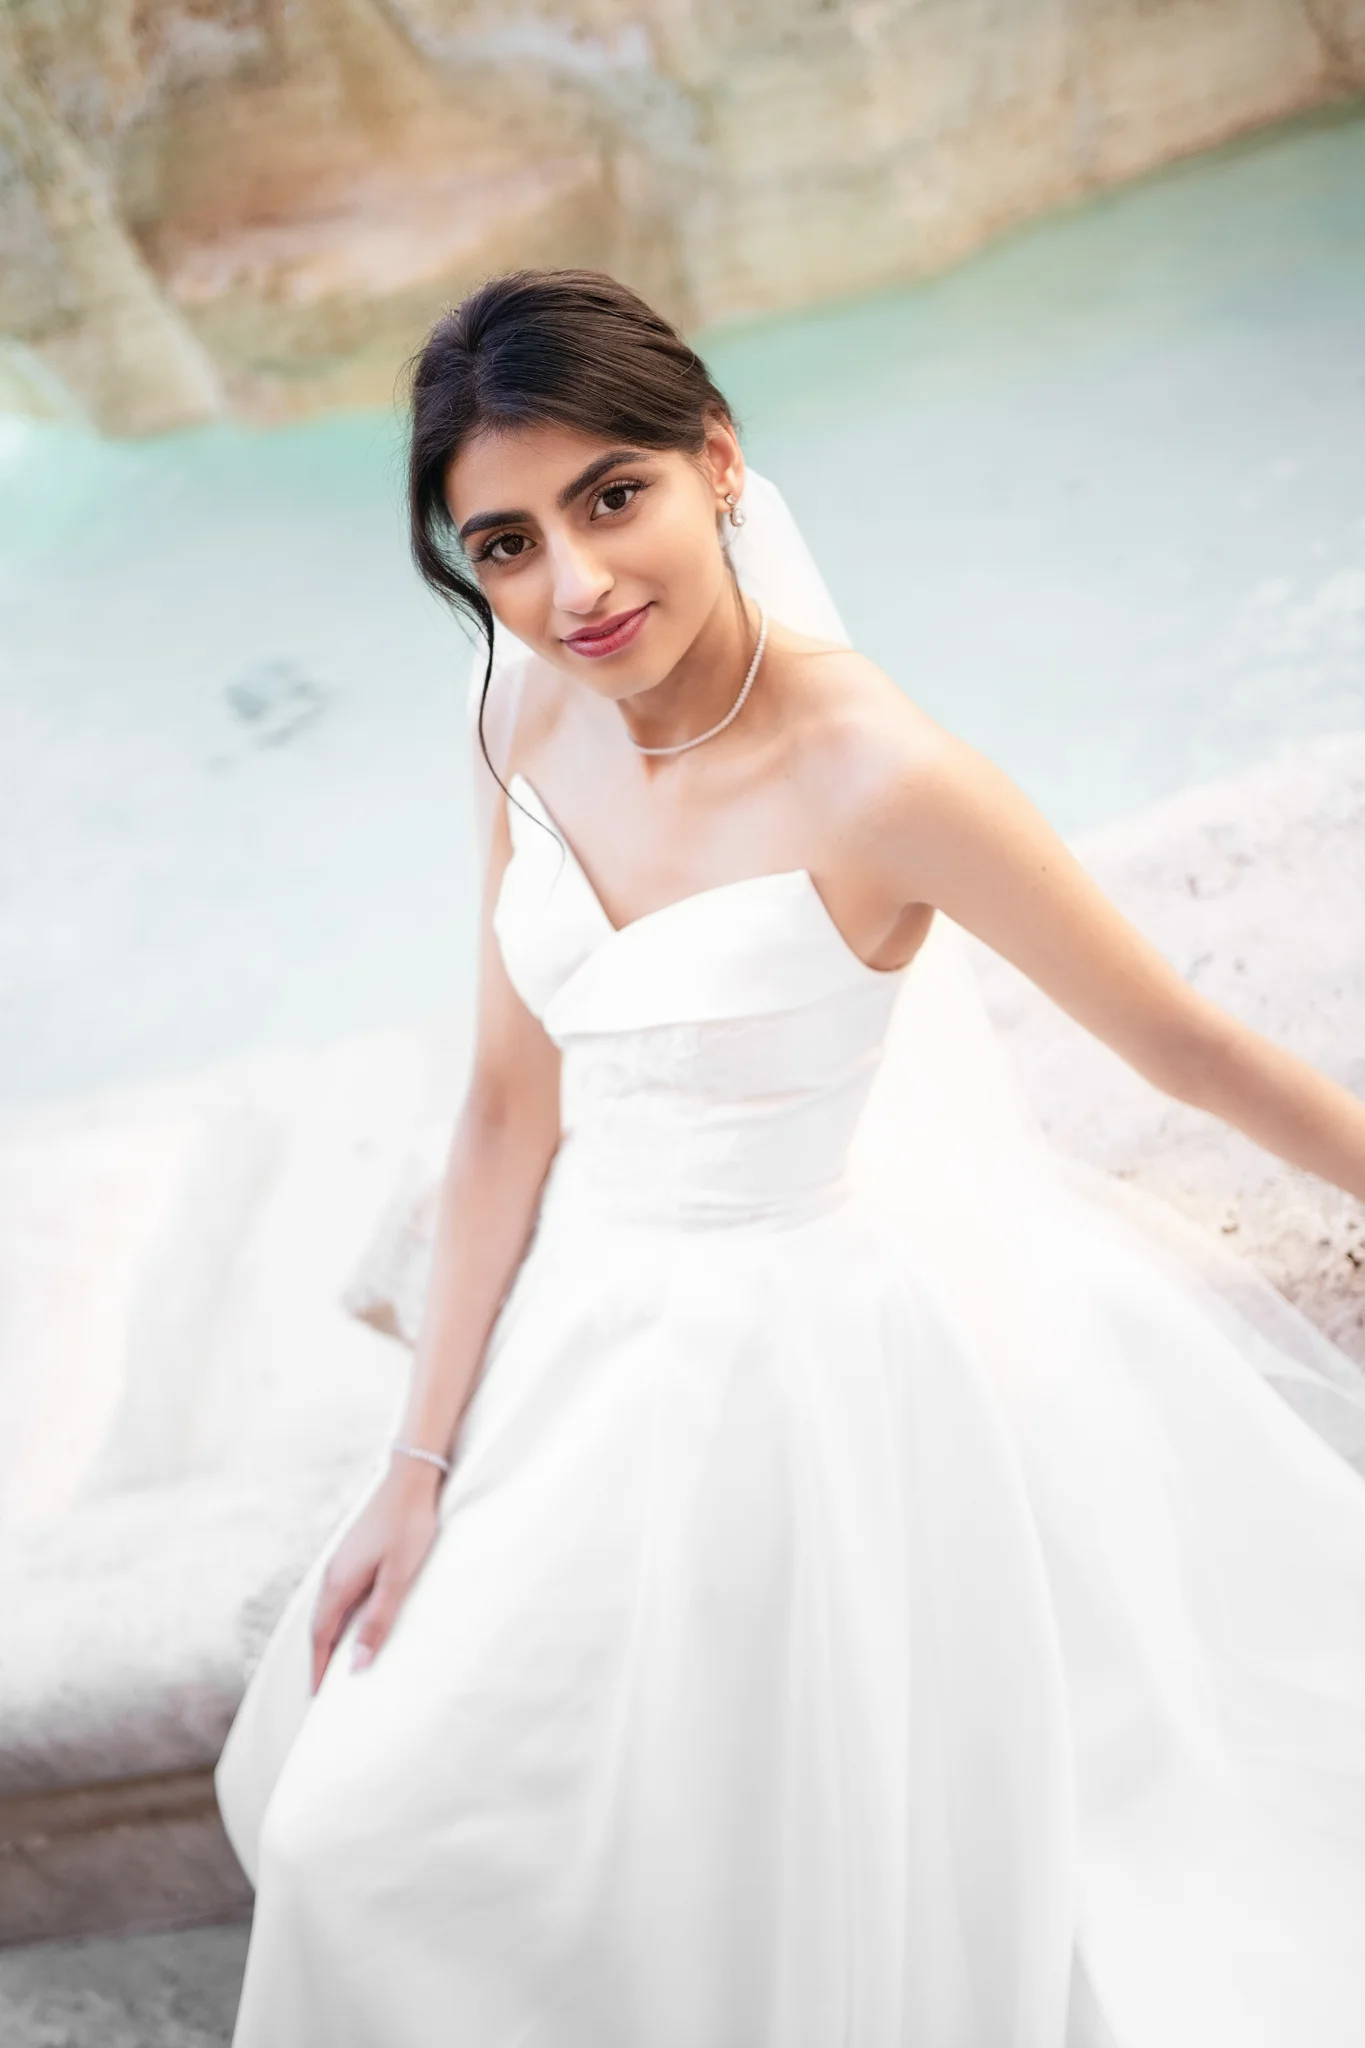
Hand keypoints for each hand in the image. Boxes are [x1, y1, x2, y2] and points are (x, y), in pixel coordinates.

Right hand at [309, 1455, 442, 1691]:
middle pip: (320, 1626)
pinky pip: (338, 1596)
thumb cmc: (409, 1526)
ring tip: (336, 1663)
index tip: (317, 1698)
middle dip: (319, 1658)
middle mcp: (332, 1574)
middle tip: (323, 1690)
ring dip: (328, 1638)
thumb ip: (379, 1621)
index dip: (319, 1669)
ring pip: (328, 1610)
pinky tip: (352, 1622)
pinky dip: (338, 1618)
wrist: (411, 1478)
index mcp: (339, 1584)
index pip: (321, 1638)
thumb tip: (356, 1664)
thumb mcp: (399, 1577)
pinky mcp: (353, 1553)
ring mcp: (341, 1562)